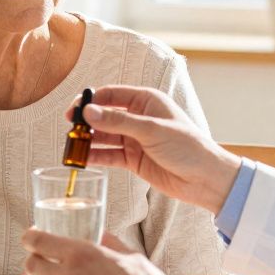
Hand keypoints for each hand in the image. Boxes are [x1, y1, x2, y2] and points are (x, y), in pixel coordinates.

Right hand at [68, 86, 241, 213]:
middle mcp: (139, 118)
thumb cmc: (187, 147)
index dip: (91, 101)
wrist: (205, 179)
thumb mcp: (151, 130)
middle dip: (86, 122)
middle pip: (104, 115)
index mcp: (146, 101)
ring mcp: (135, 139)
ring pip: (104, 136)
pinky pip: (109, 155)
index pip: (111, 95)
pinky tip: (81, 159)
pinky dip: (95, 156)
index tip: (74, 110)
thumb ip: (118, 121)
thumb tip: (89, 111)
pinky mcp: (134, 159)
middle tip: (70, 129)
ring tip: (70, 146)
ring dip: (88, 140)